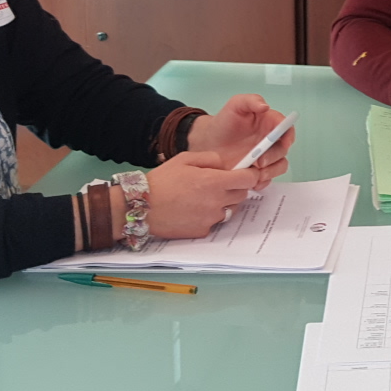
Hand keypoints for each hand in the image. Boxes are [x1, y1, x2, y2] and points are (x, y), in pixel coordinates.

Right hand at [143, 151, 268, 239]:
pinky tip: (194, 210)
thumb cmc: (161, 180)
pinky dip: (210, 216)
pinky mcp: (202, 232)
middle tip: (219, 184)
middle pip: (242, 195)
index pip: (248, 179)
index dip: (249, 175)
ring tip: (204, 198)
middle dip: (236, 188)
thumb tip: (227, 165)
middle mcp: (216, 202)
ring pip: (231, 210)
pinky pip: (215, 222)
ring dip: (224, 203)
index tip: (244, 173)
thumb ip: (211, 158)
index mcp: (214, 182)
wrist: (141, 207)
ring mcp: (210, 219)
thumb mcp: (185, 159)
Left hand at [186, 95, 294, 187]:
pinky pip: (267, 179)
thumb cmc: (224, 122)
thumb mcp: (235, 105)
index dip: (288, 136)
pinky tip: (252, 183)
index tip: (283, 143)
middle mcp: (271, 141)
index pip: (286, 128)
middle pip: (283, 150)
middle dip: (274, 157)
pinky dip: (263, 182)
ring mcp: (265, 157)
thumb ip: (251, 101)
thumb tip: (266, 107)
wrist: (207, 142)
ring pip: (279, 166)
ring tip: (256, 175)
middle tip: (259, 162)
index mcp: (269, 123)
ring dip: (271, 172)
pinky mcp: (257, 171)